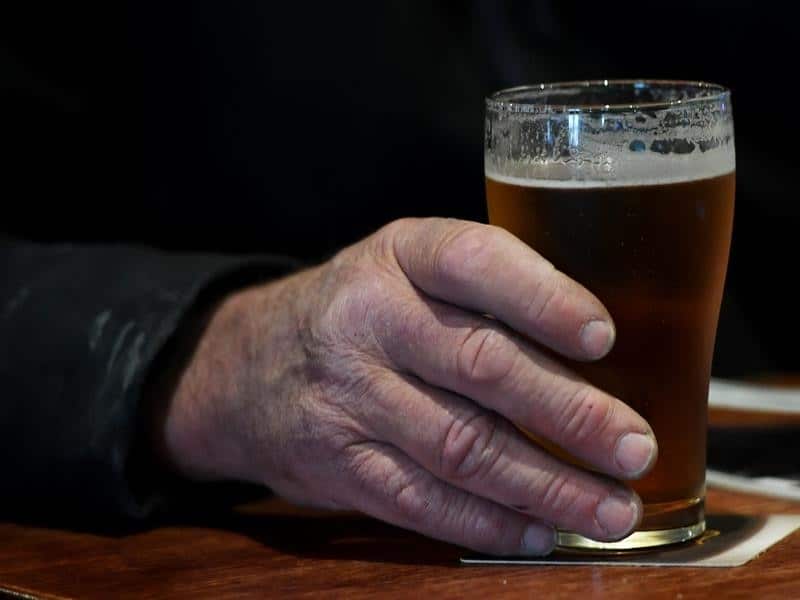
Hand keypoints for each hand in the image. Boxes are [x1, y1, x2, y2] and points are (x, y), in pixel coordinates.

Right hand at [155, 218, 656, 554]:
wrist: (247, 364)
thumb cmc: (359, 311)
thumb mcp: (405, 267)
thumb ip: (482, 291)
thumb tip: (600, 351)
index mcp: (400, 254)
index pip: (475, 261)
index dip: (543, 298)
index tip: (604, 338)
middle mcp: (368, 318)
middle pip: (478, 364)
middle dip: (567, 412)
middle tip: (633, 447)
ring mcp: (347, 393)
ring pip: (459, 446)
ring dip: (544, 485)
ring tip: (611, 509)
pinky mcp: (337, 460)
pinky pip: (420, 499)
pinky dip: (487, 522)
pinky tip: (539, 531)